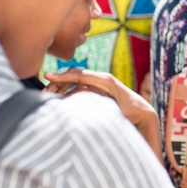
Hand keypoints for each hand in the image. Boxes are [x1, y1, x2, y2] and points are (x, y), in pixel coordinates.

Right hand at [44, 68, 161, 159]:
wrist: (143, 112)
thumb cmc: (133, 111)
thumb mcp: (122, 111)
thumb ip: (108, 110)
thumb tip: (92, 112)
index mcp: (105, 80)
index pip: (80, 75)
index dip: (63, 76)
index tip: (48, 77)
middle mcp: (100, 79)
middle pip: (74, 76)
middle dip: (58, 82)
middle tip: (44, 92)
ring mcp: (97, 84)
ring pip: (74, 82)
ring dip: (61, 88)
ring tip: (48, 97)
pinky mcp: (96, 91)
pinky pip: (78, 89)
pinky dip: (67, 93)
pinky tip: (58, 101)